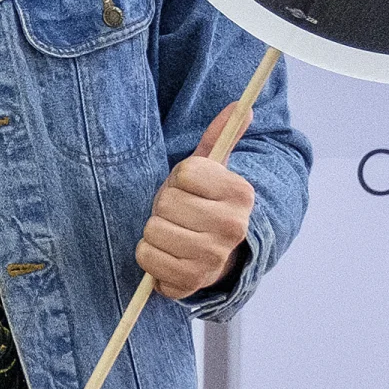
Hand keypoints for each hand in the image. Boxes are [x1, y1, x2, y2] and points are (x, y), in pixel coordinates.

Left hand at [137, 96, 256, 300]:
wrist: (213, 256)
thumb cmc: (203, 205)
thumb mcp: (211, 170)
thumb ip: (220, 138)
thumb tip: (240, 106)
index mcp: (241, 193)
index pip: (185, 172)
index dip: (179, 179)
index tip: (190, 190)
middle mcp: (233, 227)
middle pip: (166, 202)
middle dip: (165, 207)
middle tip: (179, 215)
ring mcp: (214, 257)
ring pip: (154, 231)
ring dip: (155, 232)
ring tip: (173, 234)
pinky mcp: (192, 282)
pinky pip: (147, 260)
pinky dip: (149, 257)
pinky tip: (167, 255)